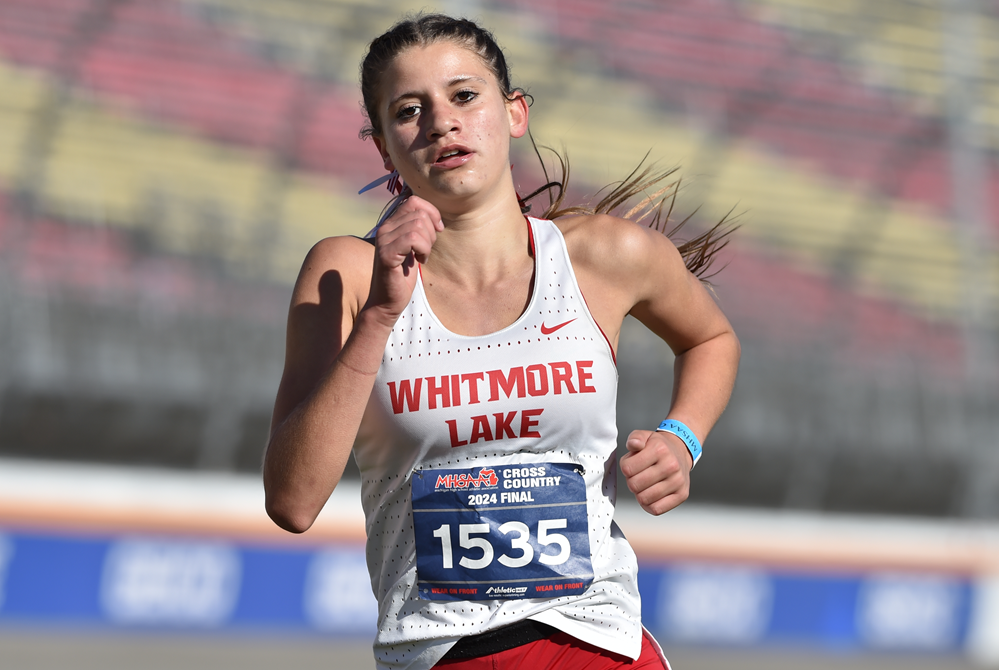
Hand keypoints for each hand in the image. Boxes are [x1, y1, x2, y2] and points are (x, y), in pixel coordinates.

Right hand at [365, 196, 443, 324]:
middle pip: (419, 214)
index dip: (431, 213)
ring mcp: (383, 240)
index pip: (414, 201)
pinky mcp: (386, 254)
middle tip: (426, 250)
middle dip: (431, 232)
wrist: (387, 301)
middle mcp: (384, 228)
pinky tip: (419, 260)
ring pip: (418, 225)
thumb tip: (432, 213)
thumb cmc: (402, 276)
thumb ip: (416, 228)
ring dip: (428, 243)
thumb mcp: (412, 246)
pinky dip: (423, 249)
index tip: (437, 229)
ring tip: (421, 255)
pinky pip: (413, 239)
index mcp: (390, 224)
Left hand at [620, 429, 692, 514]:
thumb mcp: (644, 436)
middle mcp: (671, 465)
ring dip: (640, 493)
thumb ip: (634, 438)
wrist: (680, 452)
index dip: (625, 468)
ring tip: (645, 484)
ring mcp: (678, 481)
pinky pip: (657, 509)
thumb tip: (634, 444)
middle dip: (632, 481)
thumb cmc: (659, 447)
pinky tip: (651, 494)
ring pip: (644, 499)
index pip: (627, 468)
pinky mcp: (682, 495)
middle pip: (634, 485)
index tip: (632, 464)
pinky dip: (649, 505)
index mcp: (659, 449)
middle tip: (639, 475)